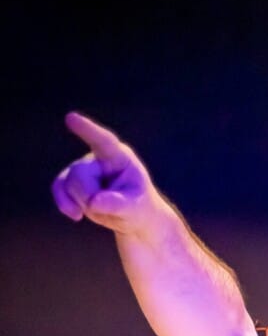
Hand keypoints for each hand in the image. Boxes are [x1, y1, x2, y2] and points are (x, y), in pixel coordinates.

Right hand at [51, 112, 158, 232]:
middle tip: (105, 209)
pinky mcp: (72, 180)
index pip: (103, 141)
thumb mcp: (136, 209)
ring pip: (68, 183)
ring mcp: (83, 168)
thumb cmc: (139, 207)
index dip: (87, 130)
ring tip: (101, 210)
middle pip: (80, 175)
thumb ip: (118, 204)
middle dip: (89, 198)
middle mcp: (98, 158)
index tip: (71, 118)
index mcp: (119, 157)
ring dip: (82, 203)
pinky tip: (76, 216)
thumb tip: (94, 202)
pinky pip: (59, 188)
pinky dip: (64, 203)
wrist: (133, 217)